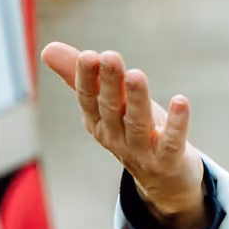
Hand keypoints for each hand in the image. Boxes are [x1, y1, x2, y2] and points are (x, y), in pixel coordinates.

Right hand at [40, 42, 204, 228]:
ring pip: (137, 123)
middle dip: (110, 82)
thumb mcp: (107, 104)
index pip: (88, 98)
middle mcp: (116, 136)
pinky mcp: (168, 159)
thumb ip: (80, 77)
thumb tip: (47, 49)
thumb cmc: (133, 131)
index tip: (88, 55)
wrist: (163, 180)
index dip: (86, 78)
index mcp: (97, 122)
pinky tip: (181, 101)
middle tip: (110, 56)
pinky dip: (177, 123)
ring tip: (136, 75)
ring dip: (136, 99)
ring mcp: (141, 150)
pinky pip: (171, 141)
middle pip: (111, 108)